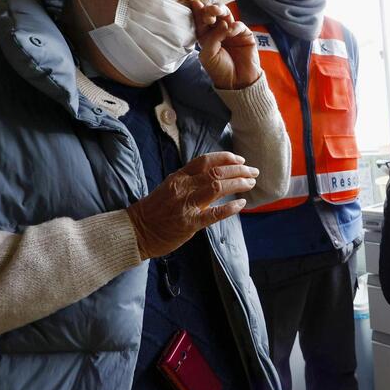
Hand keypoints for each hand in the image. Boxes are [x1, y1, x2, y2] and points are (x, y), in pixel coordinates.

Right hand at [126, 152, 257, 259]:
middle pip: (216, 172)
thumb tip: (215, 175)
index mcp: (179, 177)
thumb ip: (190, 181)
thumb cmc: (155, 210)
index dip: (226, 158)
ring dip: (238, 184)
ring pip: (217, 187)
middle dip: (239, 170)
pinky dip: (230, 208)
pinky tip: (242, 204)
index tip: (240, 159)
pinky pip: (213, 214)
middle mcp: (183, 187)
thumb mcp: (170, 188)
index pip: (205, 161)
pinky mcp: (189, 223)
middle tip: (253, 171)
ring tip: (251, 183)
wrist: (136, 231)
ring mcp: (186, 205)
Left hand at [192, 1, 260, 89]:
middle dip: (210, 9)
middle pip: (214, 15)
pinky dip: (234, 26)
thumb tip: (223, 23)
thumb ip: (211, 38)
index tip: (195, 4)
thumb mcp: (208, 55)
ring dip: (221, 10)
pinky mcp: (245, 35)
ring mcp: (232, 32)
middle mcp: (219, 32)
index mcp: (206, 36)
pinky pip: (239, 25)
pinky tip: (230, 31)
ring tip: (217, 12)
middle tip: (208, 11)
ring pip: (226, 15)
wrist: (237, 82)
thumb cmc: (220, 70)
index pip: (201, 21)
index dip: (198, 11)